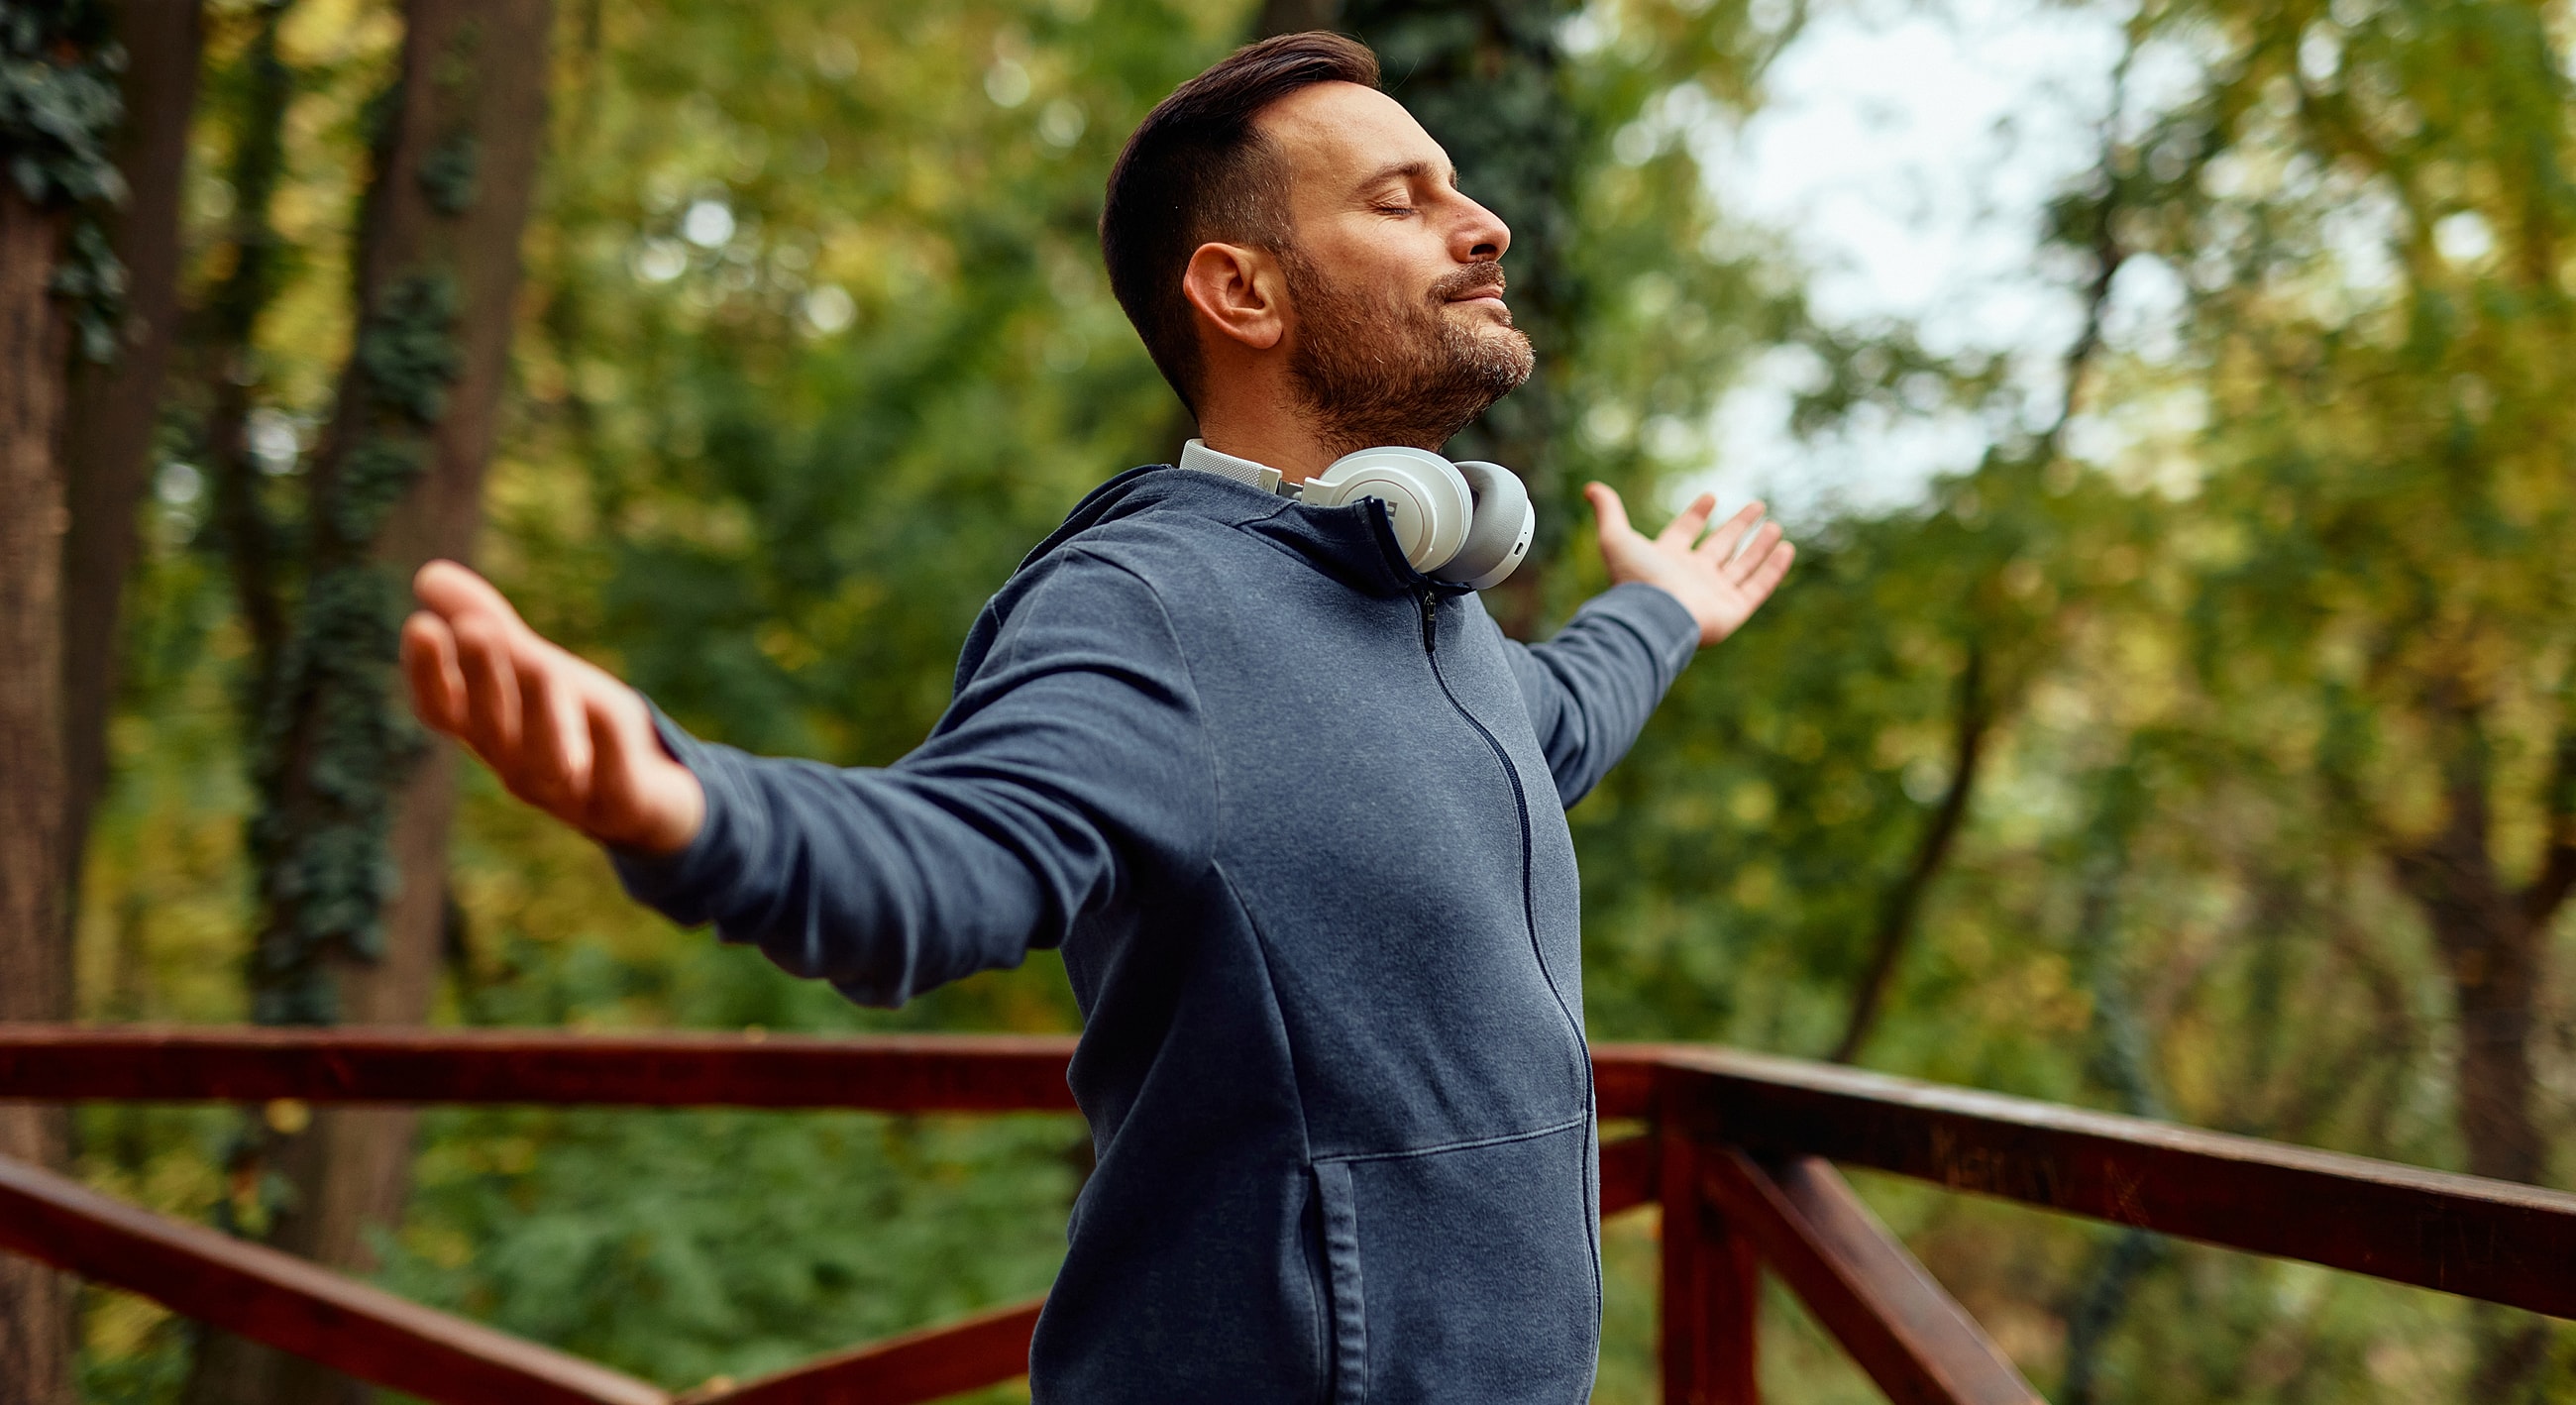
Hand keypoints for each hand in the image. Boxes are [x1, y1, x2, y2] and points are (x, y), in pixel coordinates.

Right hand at [401, 560, 705, 854]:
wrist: (654, 801)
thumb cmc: (579, 730)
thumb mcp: (534, 672)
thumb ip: (487, 626)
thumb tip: (428, 572)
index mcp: (491, 734)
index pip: (443, 710)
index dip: (427, 674)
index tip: (420, 625)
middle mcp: (519, 768)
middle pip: (492, 728)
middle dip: (484, 680)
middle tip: (476, 628)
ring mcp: (570, 793)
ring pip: (546, 759)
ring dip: (539, 713)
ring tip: (539, 663)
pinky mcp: (625, 805)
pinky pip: (615, 782)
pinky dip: (608, 749)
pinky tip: (608, 711)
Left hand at [1584, 483, 1794, 646]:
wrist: (1654, 618)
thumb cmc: (1635, 580)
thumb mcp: (1615, 538)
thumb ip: (1608, 511)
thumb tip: (1591, 488)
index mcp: (1666, 560)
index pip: (1684, 533)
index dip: (1696, 515)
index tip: (1710, 496)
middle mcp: (1691, 577)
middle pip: (1720, 547)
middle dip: (1738, 527)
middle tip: (1757, 506)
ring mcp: (1713, 594)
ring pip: (1742, 565)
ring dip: (1759, 546)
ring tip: (1775, 525)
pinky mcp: (1733, 610)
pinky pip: (1758, 586)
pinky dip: (1773, 568)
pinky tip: (1785, 548)